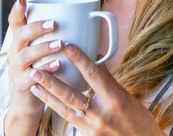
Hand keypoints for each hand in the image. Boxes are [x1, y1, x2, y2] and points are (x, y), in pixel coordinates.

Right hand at [5, 0, 63, 128]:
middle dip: (37, 28)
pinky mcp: (21, 86)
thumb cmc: (44, 70)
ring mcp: (16, 69)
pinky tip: (58, 65)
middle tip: (54, 24)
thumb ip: (58, 35)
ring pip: (25, 55)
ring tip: (60, 44)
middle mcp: (15, 53)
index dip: (18, 11)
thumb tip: (88, 17)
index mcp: (21, 42)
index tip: (23, 0)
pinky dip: (45, 70)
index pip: (15, 23)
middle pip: (20, 36)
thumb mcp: (46, 51)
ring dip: (43, 48)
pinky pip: (30, 77)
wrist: (30, 102)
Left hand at [28, 43, 163, 135]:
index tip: (66, 46)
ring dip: (47, 97)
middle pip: (71, 95)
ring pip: (64, 109)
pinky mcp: (87, 135)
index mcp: (114, 99)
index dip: (78, 59)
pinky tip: (47, 101)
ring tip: (34, 85)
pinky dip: (57, 108)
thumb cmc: (138, 120)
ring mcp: (92, 127)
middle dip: (51, 82)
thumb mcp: (126, 96)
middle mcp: (101, 114)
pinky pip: (68, 120)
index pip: (93, 75)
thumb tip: (97, 58)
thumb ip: (109, 78)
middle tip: (35, 70)